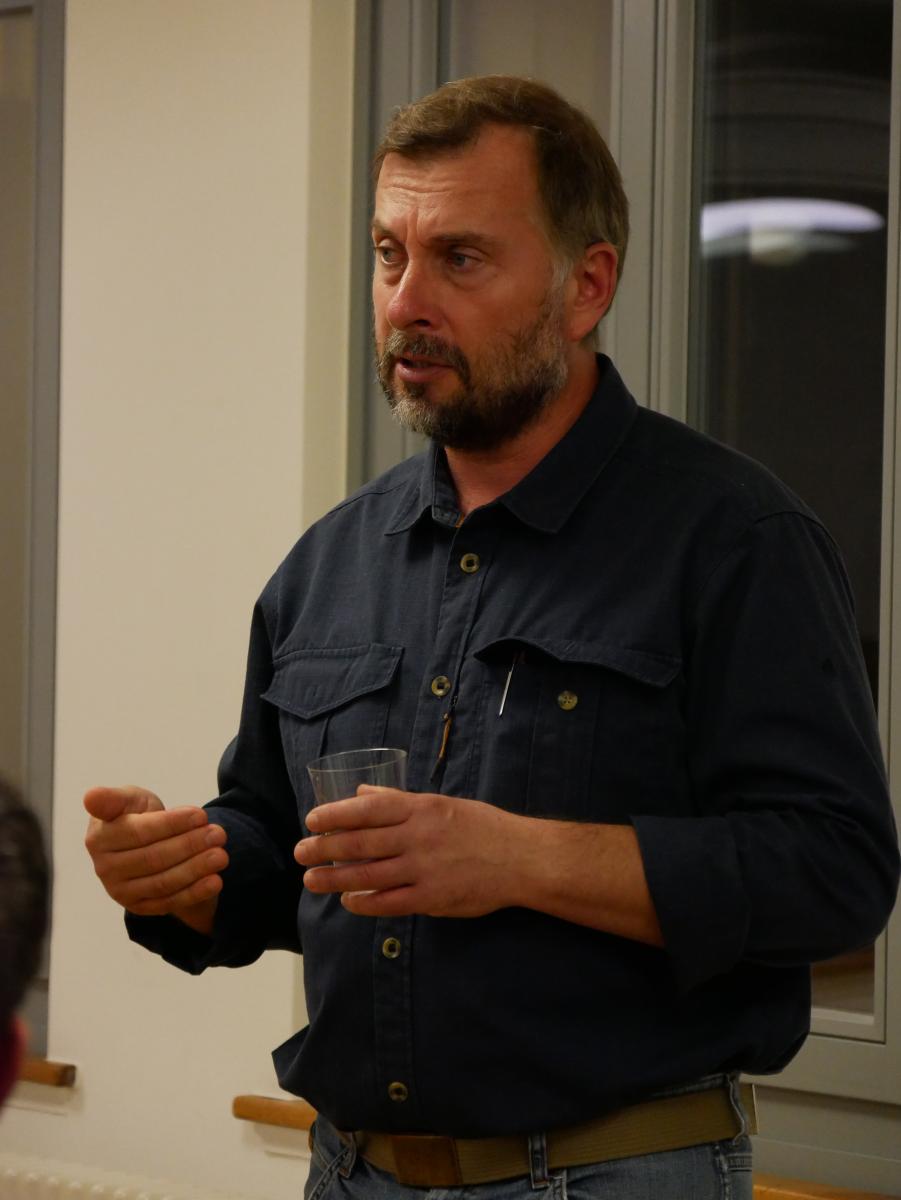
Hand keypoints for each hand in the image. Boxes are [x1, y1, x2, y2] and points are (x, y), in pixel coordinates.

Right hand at [84, 785, 226, 934]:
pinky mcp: (138, 907)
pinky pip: (169, 902)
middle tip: (219, 834)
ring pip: (163, 882)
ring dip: (196, 869)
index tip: (201, 814)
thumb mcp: (128, 799)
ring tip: (221, 856)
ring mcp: (120, 891)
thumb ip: (113, 799)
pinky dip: (195, 893)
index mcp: (99, 838)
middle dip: (190, 845)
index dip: (172, 824)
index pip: (140, 832)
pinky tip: (216, 881)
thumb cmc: (135, 815)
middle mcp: (105, 868)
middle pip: (154, 858)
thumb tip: (90, 797)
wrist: (143, 843)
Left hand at [294, 786, 519, 918]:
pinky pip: (389, 902)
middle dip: (325, 848)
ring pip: (368, 875)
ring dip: (335, 878)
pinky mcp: (431, 898)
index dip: (335, 814)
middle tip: (300, 852)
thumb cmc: (481, 827)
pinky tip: (348, 901)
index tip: (311, 820)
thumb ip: (399, 801)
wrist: (520, 859)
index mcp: (421, 808)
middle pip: (360, 842)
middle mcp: (418, 836)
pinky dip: (364, 903)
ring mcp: (424, 869)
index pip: (367, 809)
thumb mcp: (441, 804)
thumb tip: (361, 793)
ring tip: (311, 879)